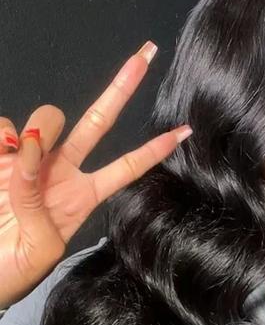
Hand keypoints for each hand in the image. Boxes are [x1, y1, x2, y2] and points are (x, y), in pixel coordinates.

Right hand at [0, 41, 192, 307]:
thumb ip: (38, 203)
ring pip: (46, 120)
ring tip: (18, 164)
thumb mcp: (41, 248)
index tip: (185, 130)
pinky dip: (2, 137)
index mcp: (84, 197)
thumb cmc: (16, 270)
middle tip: (146, 55)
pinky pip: (2, 129)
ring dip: (38, 132)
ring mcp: (30, 162)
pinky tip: (1, 155)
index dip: (154, 150)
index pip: (127, 167)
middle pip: (97, 122)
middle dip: (121, 89)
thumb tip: (31, 152)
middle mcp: (62, 173)